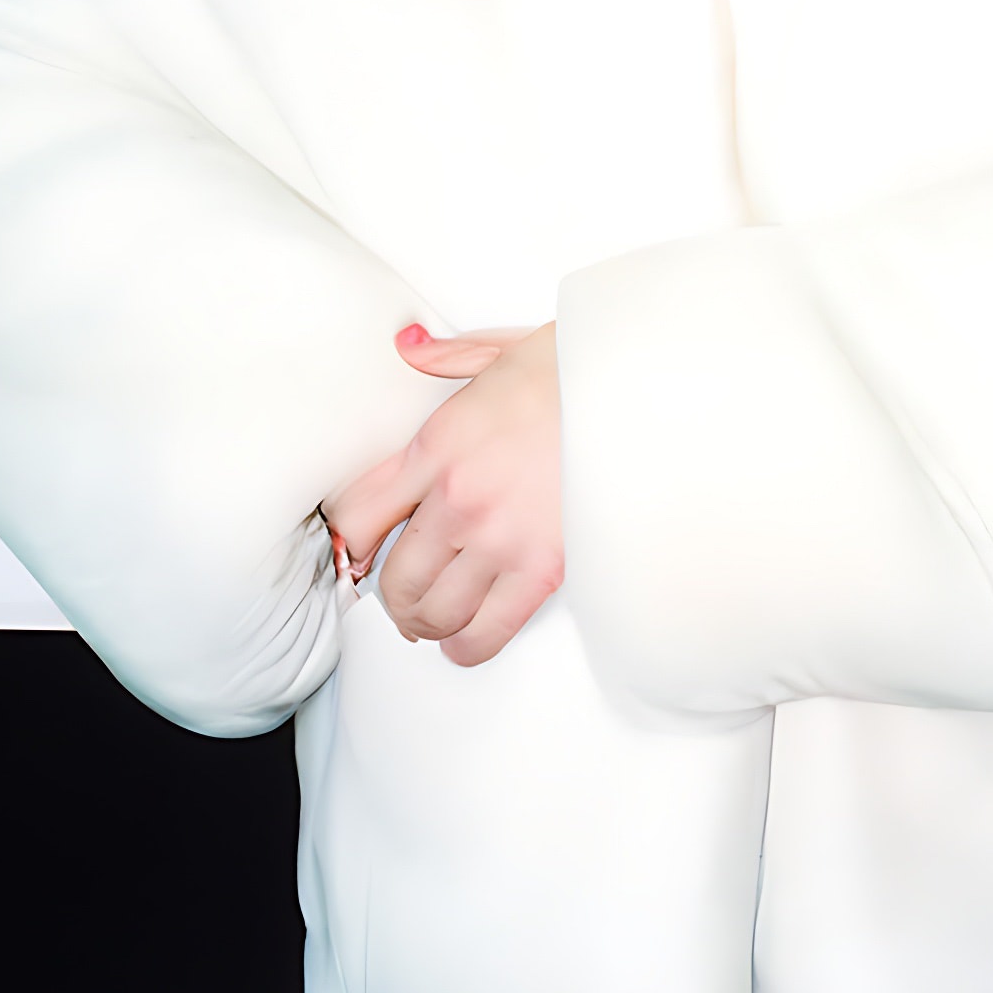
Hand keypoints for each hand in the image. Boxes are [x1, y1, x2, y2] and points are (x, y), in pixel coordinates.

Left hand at [323, 321, 563, 666]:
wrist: (639, 391)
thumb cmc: (578, 369)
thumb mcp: (500, 350)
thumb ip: (444, 357)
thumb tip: (407, 346)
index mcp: (438, 444)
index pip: (361, 513)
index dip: (353, 539)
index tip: (361, 549)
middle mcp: (458, 497)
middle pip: (394, 576)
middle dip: (393, 594)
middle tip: (403, 596)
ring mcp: (498, 537)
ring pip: (432, 611)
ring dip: (426, 624)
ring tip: (433, 622)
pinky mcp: (542, 568)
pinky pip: (486, 630)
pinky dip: (467, 646)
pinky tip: (464, 642)